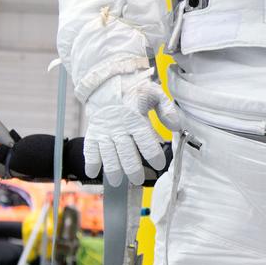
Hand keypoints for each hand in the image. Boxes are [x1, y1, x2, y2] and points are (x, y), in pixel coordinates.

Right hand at [83, 71, 183, 185]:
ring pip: (107, 154)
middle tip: (138, 179)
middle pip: (125, 152)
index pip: (145, 139)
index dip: (152, 154)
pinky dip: (90, 162)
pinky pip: (89, 149)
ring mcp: (104, 131)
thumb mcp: (154, 94)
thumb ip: (167, 109)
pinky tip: (93, 172)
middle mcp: (119, 126)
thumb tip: (176, 126)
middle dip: (132, 168)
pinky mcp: (93, 132)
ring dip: (112, 170)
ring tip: (117, 182)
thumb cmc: (134, 91)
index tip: (159, 164)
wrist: (106, 82)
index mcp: (135, 118)